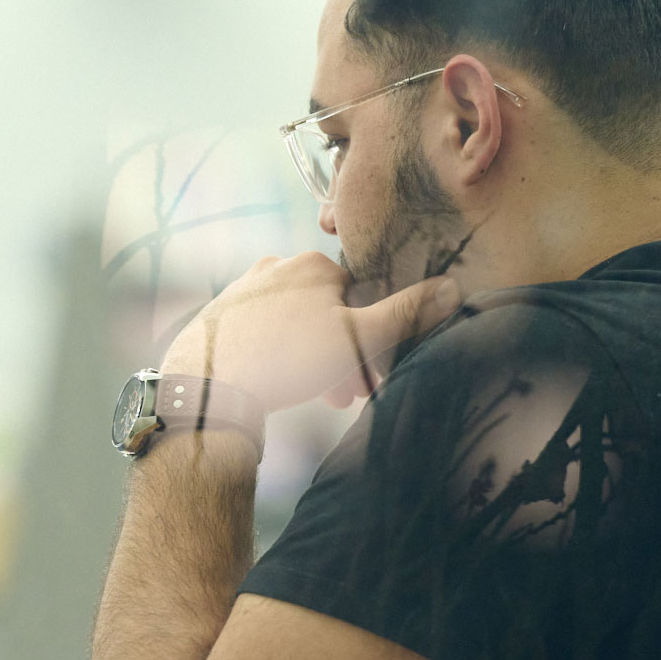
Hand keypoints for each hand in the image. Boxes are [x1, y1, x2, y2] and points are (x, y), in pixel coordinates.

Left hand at [162, 252, 460, 412]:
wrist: (206, 386)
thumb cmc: (286, 359)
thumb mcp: (357, 339)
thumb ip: (406, 314)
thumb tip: (453, 289)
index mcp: (312, 264)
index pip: (358, 296)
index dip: (369, 337)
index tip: (368, 375)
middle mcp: (276, 267)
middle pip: (326, 313)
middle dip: (341, 355)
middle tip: (344, 395)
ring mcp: (243, 290)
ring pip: (294, 326)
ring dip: (313, 360)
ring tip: (315, 395)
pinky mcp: (218, 317)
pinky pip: (262, 335)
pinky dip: (277, 358)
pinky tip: (277, 385)